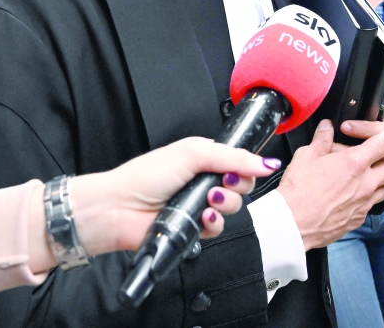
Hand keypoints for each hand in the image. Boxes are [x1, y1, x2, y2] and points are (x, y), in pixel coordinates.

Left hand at [28, 138, 278, 271]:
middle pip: (241, 186)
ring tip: (206, 202)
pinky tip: (201, 217)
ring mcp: (198, 205)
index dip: (245, 167)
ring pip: (232, 209)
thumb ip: (232, 156)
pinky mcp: (193, 228)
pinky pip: (217, 229)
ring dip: (225, 205)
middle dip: (237, 187)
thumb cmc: (145, 176)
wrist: (119, 208)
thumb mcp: (193, 153)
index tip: (241, 171)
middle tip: (222, 185)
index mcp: (203, 159)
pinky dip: (213, 223)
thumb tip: (264, 161)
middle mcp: (202, 182)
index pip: (239, 162)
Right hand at [278, 98, 383, 250]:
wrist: (293, 224)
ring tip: (375, 170)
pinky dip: (372, 194)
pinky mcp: (359, 218)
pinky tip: (361, 192)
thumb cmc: (298, 188)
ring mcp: (365, 202)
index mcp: (354, 162)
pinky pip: (373, 203)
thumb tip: (327, 126)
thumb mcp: (306, 155)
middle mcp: (366, 182)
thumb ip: (322, 139)